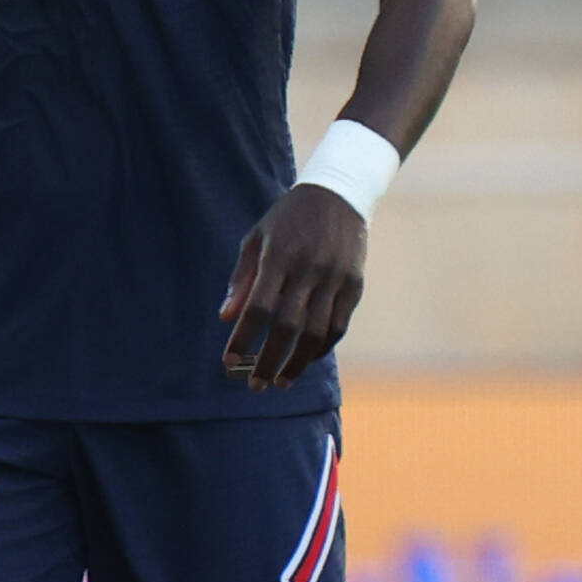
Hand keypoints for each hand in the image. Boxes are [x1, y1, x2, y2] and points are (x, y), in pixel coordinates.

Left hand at [219, 185, 366, 388]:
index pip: (258, 308)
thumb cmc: (287, 220)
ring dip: (298, 363)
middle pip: (288, 327)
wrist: (338, 195)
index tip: (229, 360)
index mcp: (278, 257)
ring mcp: (335, 278)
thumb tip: (226, 318)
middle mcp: (309, 269)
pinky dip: (322, 347)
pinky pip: (338, 325)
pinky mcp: (354, 284)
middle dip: (270, 361)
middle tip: (255, 385)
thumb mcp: (256, 239)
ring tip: (281, 382)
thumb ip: (241, 279)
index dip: (243, 338)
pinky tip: (306, 360)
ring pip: (317, 332)